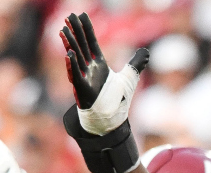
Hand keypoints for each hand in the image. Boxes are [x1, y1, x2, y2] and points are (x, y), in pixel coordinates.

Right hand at [60, 12, 147, 135]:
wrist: (111, 119)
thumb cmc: (116, 99)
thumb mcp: (130, 78)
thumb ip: (136, 64)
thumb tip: (146, 52)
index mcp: (99, 64)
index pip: (92, 42)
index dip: (87, 29)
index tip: (81, 15)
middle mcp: (89, 69)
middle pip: (82, 45)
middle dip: (75, 31)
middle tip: (69, 16)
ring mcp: (84, 79)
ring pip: (75, 58)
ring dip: (70, 44)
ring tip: (64, 31)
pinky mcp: (83, 91)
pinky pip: (76, 76)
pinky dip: (72, 65)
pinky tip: (69, 53)